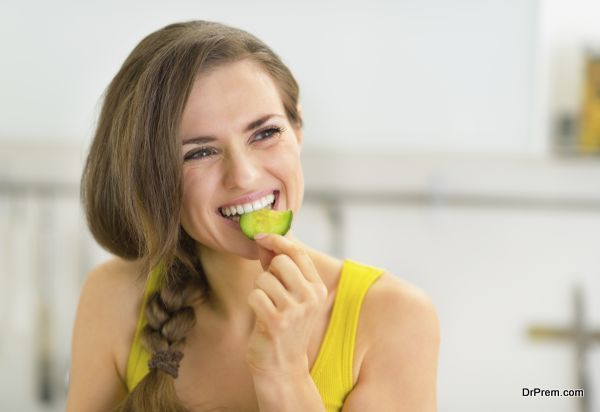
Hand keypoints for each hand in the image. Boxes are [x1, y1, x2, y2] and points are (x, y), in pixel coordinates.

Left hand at [246, 234, 327, 377]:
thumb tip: (265, 239)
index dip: (277, 241)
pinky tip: (261, 317)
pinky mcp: (277, 321)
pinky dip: (253, 303)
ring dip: (259, 290)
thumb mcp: (291, 296)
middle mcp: (310, 297)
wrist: (283, 367)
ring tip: (267, 307)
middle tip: (271, 292)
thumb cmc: (284, 326)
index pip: (298, 252)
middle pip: (280, 261)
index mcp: (317, 288)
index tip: (261, 237)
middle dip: (268, 273)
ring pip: (264, 278)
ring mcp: (295, 309)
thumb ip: (280, 268)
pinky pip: (255, 295)